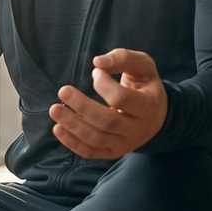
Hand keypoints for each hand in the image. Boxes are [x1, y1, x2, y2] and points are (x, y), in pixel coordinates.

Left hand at [49, 47, 166, 159]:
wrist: (156, 117)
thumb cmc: (144, 86)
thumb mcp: (143, 66)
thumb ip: (123, 58)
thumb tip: (96, 63)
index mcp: (148, 105)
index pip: (122, 98)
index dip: (103, 84)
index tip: (95, 71)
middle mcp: (138, 129)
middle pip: (107, 122)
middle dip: (82, 107)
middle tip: (62, 90)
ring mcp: (125, 144)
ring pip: (96, 139)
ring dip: (72, 125)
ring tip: (55, 109)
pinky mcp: (112, 152)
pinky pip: (90, 152)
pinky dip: (72, 142)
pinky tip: (58, 128)